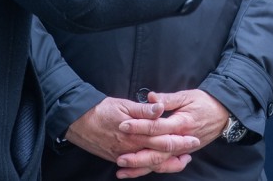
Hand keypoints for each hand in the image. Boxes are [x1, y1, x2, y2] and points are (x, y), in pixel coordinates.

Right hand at [64, 97, 198, 172]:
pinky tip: (157, 166)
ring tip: (181, 162)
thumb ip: (143, 109)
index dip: (180, 138)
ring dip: (167, 163)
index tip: (194, 137)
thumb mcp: (123, 104)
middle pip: (161, 153)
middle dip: (179, 152)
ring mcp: (125, 156)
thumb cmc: (101, 110)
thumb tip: (160, 107)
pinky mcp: (117, 159)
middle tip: (193, 150)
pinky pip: (137, 168)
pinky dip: (149, 168)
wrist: (78, 122)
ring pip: (150, 164)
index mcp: (137, 132)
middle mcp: (132, 148)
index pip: (164, 137)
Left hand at [115, 90, 227, 176]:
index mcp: (181, 123)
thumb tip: (151, 98)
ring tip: (123, 170)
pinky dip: (152, 169)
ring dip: (141, 167)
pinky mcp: (182, 154)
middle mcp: (181, 140)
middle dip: (137, 156)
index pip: (157, 127)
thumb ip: (168, 99)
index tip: (123, 125)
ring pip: (160, 163)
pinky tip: (138, 172)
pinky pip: (166, 165)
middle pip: (157, 152)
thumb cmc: (204, 102)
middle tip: (119, 157)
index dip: (139, 126)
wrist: (223, 114)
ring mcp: (182, 150)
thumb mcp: (187, 96)